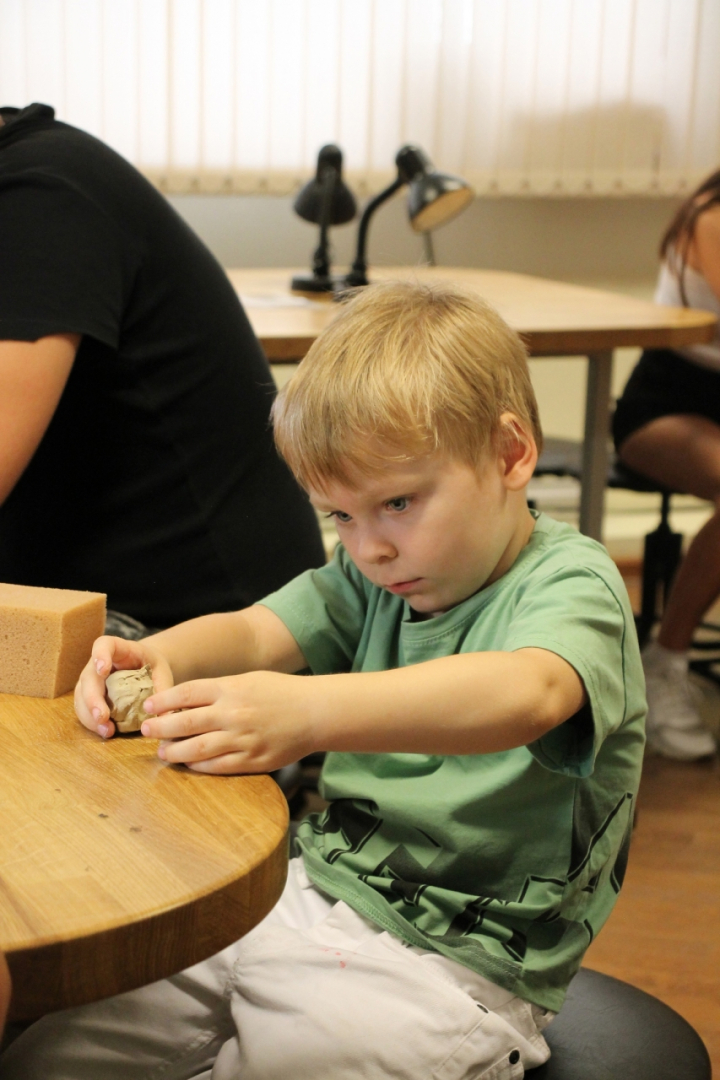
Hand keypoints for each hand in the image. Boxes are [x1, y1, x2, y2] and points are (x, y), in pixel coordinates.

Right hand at [74, 636, 173, 737]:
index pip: (104, 645)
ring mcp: (91, 682)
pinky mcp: (89, 698)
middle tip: (102, 716)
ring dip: (91, 716)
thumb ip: (163, 689)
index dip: (100, 655)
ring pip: (81, 697)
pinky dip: (93, 723)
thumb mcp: (162, 672)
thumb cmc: (152, 667)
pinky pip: (84, 710)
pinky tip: (106, 732)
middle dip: (92, 699)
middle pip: (88, 678)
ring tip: (107, 731)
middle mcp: (98, 664)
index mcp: (118, 649)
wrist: (146, 670)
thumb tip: (166, 717)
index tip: (102, 669)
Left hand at [140, 670, 315, 773]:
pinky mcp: (252, 760)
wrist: (315, 713)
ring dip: (174, 752)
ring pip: (197, 749)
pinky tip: (189, 763)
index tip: (148, 707)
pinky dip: (198, 766)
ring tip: (161, 752)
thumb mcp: (249, 680)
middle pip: (185, 722)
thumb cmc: (281, 692)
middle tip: (145, 731)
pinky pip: (218, 766)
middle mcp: (233, 713)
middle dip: (160, 728)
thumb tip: (185, 702)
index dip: (162, 701)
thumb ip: (219, 689)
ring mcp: (242, 739)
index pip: (186, 694)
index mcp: (231, 688)